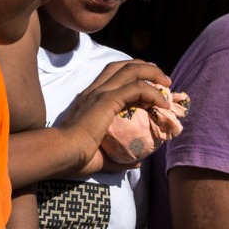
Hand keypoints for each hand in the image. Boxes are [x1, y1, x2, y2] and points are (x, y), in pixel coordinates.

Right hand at [51, 60, 171, 173]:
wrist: (61, 153)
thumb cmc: (75, 158)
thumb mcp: (100, 157)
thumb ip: (118, 159)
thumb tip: (136, 163)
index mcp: (90, 98)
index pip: (113, 74)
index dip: (133, 74)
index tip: (150, 84)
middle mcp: (95, 90)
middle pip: (123, 65)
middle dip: (146, 67)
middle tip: (163, 79)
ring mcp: (100, 92)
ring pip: (132, 70)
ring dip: (153, 73)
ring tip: (167, 83)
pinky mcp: (107, 99)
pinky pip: (136, 88)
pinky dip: (153, 92)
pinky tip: (163, 103)